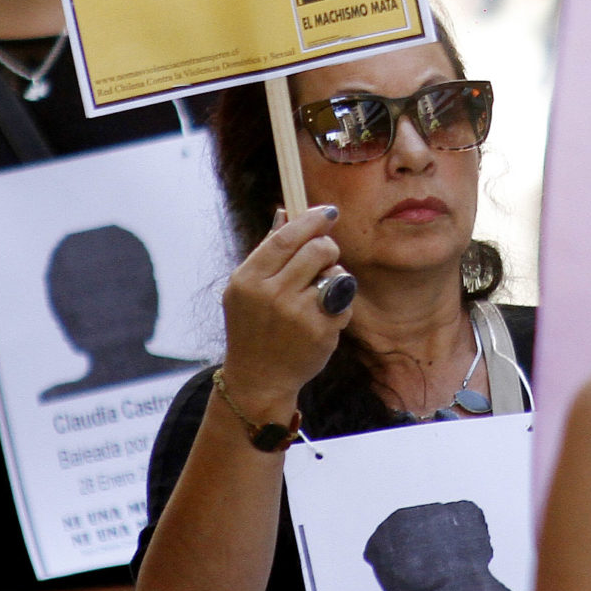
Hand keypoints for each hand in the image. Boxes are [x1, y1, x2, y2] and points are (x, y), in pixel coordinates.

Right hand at [218, 206, 349, 416]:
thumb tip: (285, 211)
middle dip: (327, 249)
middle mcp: (271, 294)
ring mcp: (297, 314)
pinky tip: (321, 318)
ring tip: (318, 294)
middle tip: (324, 258)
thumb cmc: (253, 328)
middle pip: (317, 249)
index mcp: (248, 279)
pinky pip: (344, 302)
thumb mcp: (246, 289)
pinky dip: (339, 306)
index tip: (328, 212)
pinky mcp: (320, 332)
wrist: (258, 379)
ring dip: (334, 278)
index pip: (286, 236)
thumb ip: (266, 250)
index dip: (311, 220)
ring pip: (336, 273)